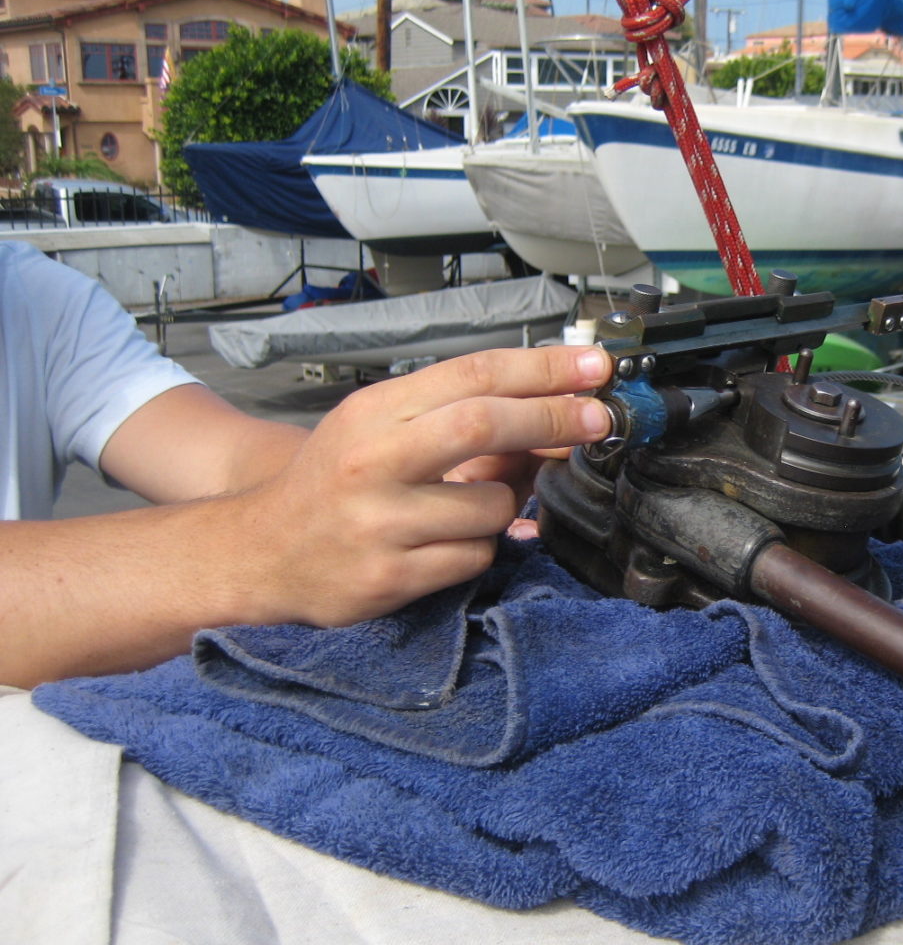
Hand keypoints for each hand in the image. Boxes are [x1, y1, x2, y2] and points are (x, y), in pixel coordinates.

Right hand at [233, 344, 611, 627]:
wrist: (261, 554)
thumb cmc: (336, 483)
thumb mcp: (383, 431)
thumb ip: (458, 416)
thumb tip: (556, 409)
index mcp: (375, 412)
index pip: (473, 375)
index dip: (543, 369)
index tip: (595, 369)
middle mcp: (374, 461)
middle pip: (486, 423)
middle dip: (555, 419)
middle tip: (599, 420)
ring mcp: (381, 522)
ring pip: (494, 505)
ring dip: (507, 505)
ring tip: (471, 504)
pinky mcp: (392, 576)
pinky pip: (476, 556)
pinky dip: (480, 547)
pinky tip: (447, 542)